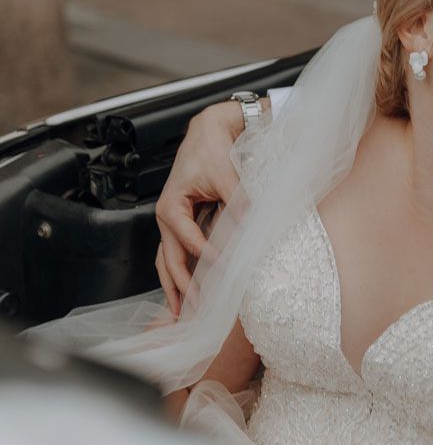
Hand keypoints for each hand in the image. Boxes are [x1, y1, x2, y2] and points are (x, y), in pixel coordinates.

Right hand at [155, 100, 247, 313]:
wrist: (209, 132)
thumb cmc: (212, 150)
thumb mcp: (227, 177)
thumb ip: (238, 204)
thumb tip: (253, 232)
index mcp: (171, 206)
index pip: (189, 242)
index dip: (208, 258)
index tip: (227, 272)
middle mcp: (167, 217)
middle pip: (169, 260)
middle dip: (182, 288)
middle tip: (197, 312)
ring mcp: (173, 222)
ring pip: (167, 261)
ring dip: (175, 287)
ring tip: (181, 313)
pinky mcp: (182, 223)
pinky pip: (177, 253)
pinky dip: (181, 273)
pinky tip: (188, 291)